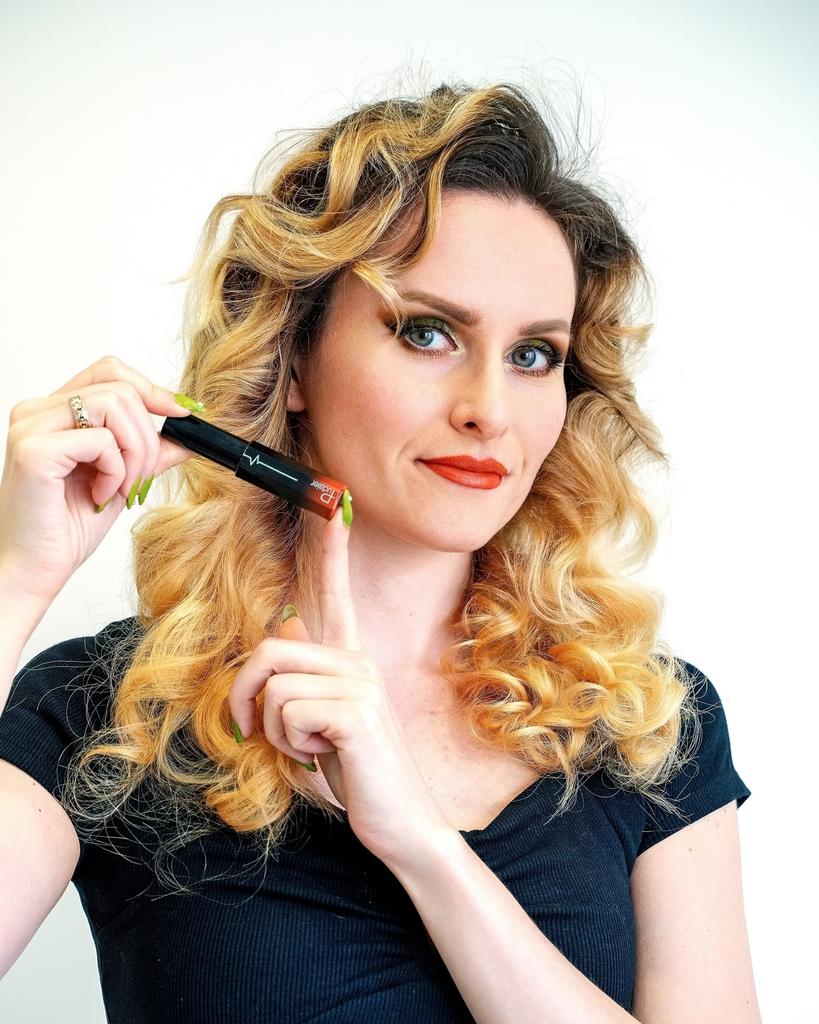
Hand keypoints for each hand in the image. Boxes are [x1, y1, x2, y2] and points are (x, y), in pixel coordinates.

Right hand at [0, 354, 199, 602]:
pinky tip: (98, 496)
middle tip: (140, 479)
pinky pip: (102, 440)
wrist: (34, 570)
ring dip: (135, 453)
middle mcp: (37, 411)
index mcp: (54, 412)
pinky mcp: (34, 450)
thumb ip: (149, 451)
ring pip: (116, 405)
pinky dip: (115, 471)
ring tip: (120, 488)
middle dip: (148, 436)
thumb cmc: (66, 529)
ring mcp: (31, 427)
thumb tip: (188, 431)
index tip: (183, 414)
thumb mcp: (121, 480)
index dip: (153, 388)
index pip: (110, 371)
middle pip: (121, 388)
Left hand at [227, 497, 453, 867]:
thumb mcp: (317, 724)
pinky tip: (324, 757)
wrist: (400, 822)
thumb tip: (278, 645)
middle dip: (245, 694)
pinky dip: (290, 745)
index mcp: (348, 657)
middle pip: (270, 646)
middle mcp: (357, 659)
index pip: (334, 588)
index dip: (329, 543)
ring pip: (273, 685)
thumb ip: (299, 683)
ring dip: (274, 732)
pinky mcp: (356, 712)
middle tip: (254, 730)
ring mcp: (360, 683)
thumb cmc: (355, 772)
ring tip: (307, 748)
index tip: (330, 497)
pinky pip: (288, 711)